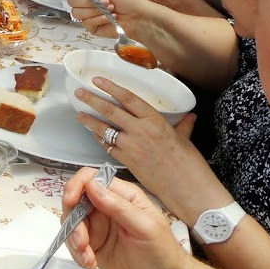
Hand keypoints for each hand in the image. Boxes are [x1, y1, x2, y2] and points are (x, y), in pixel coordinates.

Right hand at [59, 0, 159, 39]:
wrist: (138, 16)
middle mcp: (83, 0)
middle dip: (91, 0)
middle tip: (107, 0)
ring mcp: (85, 14)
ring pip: (77, 12)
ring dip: (97, 10)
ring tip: (111, 8)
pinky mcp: (90, 26)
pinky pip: (86, 22)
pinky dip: (100, 19)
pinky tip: (110, 18)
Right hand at [61, 171, 190, 268]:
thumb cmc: (164, 255)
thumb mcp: (145, 228)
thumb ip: (118, 206)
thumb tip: (92, 185)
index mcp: (124, 197)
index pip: (92, 179)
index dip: (76, 187)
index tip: (70, 202)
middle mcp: (108, 208)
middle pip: (76, 202)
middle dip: (74, 223)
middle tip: (82, 242)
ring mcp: (100, 227)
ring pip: (72, 223)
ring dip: (75, 241)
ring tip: (89, 257)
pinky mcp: (94, 245)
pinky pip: (74, 243)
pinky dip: (77, 254)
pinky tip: (91, 263)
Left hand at [71, 78, 207, 215]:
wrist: (185, 188)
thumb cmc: (188, 163)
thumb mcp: (185, 139)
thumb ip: (183, 125)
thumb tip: (189, 116)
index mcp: (155, 120)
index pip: (128, 98)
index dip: (111, 87)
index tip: (98, 80)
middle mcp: (140, 130)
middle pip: (110, 111)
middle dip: (92, 100)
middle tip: (79, 93)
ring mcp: (131, 146)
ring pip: (104, 129)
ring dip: (89, 121)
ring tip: (79, 114)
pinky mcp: (126, 160)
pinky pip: (107, 147)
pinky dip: (100, 140)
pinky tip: (94, 135)